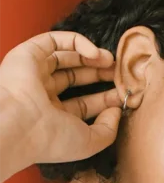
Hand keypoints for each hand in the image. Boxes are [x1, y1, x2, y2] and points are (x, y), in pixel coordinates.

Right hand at [0, 31, 124, 165]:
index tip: (125, 94)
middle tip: (120, 73)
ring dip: (91, 57)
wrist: (19, 125)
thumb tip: (116, 110)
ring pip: (66, 57)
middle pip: (76, 77)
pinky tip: (95, 54)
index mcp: (52, 117)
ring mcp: (34, 73)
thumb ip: (108, 129)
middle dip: (100, 74)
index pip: (84, 104)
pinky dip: (77, 42)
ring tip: (111, 61)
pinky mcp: (28, 54)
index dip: (106, 98)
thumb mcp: (90, 142)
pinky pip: (54, 40)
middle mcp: (41, 95)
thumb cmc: (51, 139)